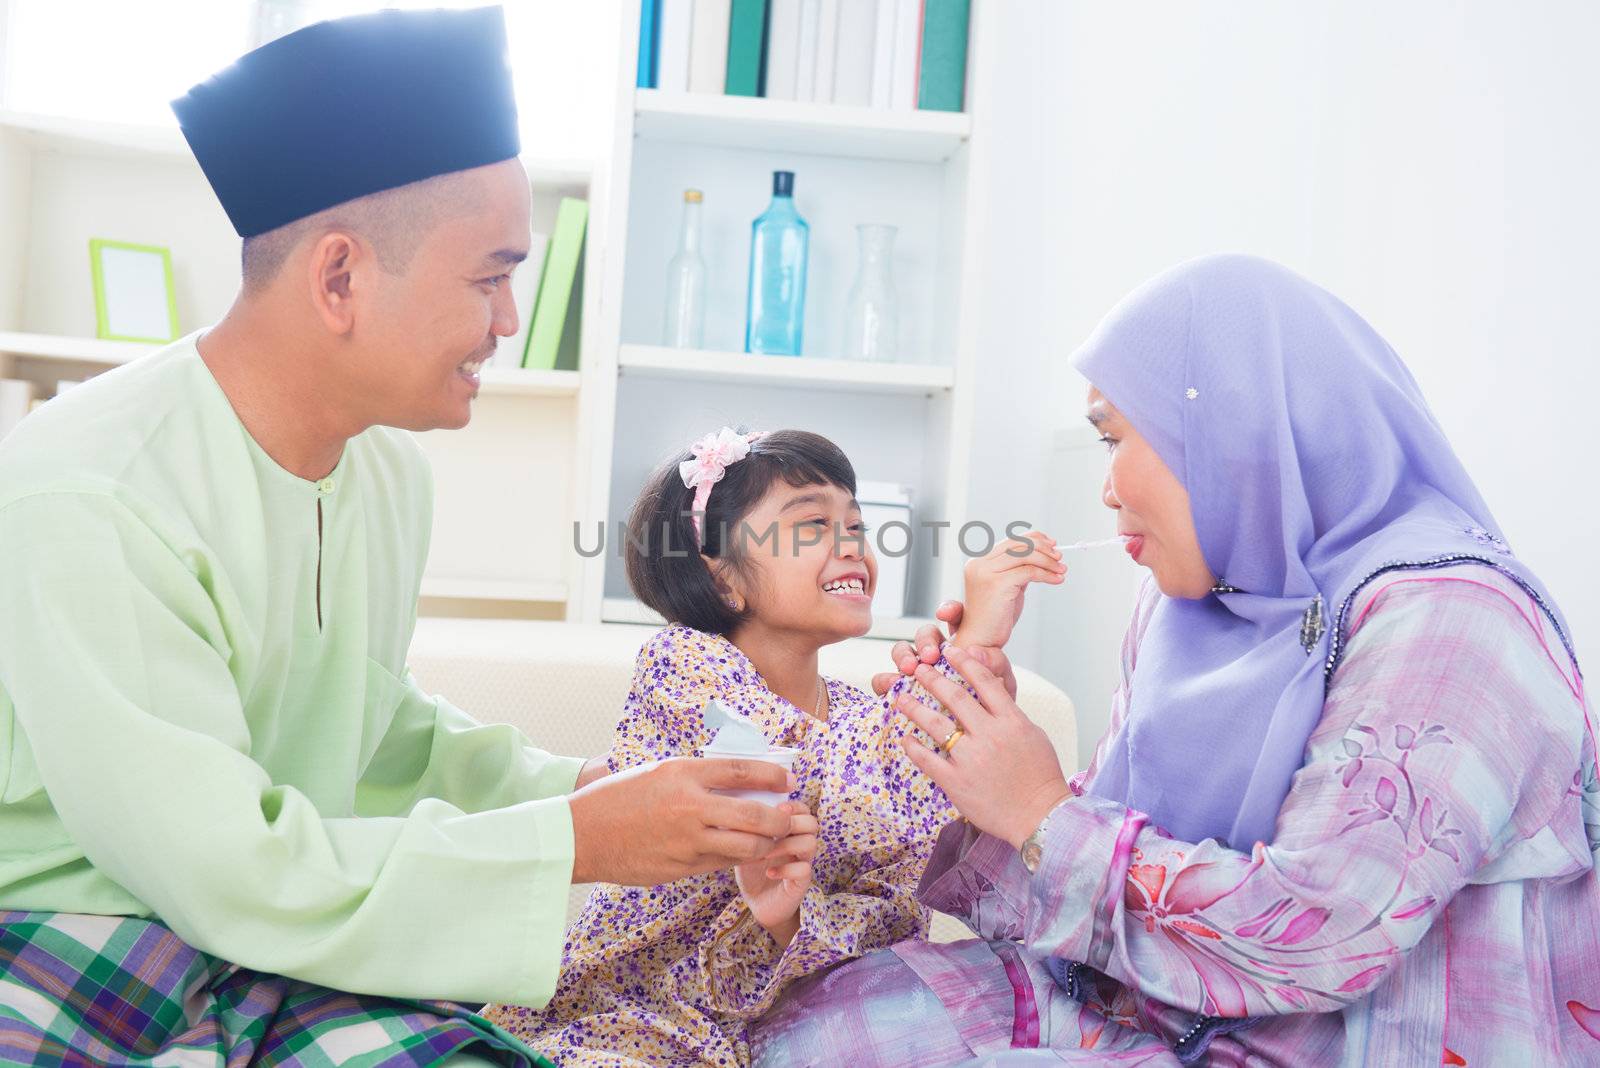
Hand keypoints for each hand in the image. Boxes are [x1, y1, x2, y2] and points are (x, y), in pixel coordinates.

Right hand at [568, 757, 800, 884]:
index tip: (788, 779)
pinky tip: (744, 852)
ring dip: (766, 844)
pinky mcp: (682, 867)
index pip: (741, 771)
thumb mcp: (657, 772)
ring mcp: (687, 841)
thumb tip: (736, 780)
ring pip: (745, 847)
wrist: (581, 835)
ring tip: (772, 839)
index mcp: (682, 774)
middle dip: (779, 818)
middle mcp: (689, 806)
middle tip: (788, 817)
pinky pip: (722, 864)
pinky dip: (738, 858)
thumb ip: (695, 776)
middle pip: (754, 814)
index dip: (772, 774)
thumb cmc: (616, 798)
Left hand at [734, 802, 818, 945]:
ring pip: (810, 844)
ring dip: (786, 845)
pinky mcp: (802, 882)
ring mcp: (803, 863)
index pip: (803, 809)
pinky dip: (786, 869)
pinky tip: (769, 872)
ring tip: (764, 853)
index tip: (775, 808)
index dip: (793, 805)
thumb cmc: (752, 869)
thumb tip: (734, 808)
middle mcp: (800, 844)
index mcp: (790, 831)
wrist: (757, 902)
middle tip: (771, 830)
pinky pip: (804, 869)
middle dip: (792, 822)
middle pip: (812, 823)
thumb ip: (745, 827)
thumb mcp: (745, 844)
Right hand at [870, 600, 1018, 700]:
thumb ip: (995, 665)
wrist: (985, 743)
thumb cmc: (994, 710)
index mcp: (964, 646)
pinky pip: (885, 682)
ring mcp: (917, 673)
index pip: (955, 619)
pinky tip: (892, 687)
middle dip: (925, 640)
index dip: (949, 611)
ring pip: (902, 653)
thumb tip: (975, 650)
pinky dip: (885, 682)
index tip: (945, 614)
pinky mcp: (899, 692)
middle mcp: (937, 656)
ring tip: (909, 670)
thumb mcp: (1001, 686)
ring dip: (903, 656)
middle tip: (931, 656)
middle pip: (925, 635)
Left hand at [894, 646, 1070, 848]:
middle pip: (955, 697)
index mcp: (1011, 721)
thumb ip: (1010, 713)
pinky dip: (913, 747)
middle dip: (933, 679)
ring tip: (900, 698)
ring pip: (936, 725)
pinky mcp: (956, 782)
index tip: (951, 651)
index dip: (966, 662)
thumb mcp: (1033, 735)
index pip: (985, 682)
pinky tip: (905, 738)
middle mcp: (989, 735)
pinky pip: (928, 760)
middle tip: (918, 668)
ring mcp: (971, 759)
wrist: (1040, 816)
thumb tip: (992, 695)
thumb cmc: (1041, 776)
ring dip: (915, 708)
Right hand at [953, 531, 1064, 649]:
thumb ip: (1017, 570)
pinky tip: (1057, 580)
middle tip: (1060, 558)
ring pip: (1025, 555)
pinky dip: (1046, 574)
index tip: (1052, 544)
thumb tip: (1043, 555)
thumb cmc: (994, 618)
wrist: (980, 640)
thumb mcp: (1007, 587)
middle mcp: (979, 564)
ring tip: (1062, 570)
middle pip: (1018, 544)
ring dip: (1048, 561)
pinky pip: (1028, 572)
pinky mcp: (996, 584)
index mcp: (979, 562)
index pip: (1010, 541)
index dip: (1034, 539)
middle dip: (1043, 548)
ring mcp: (986, 573)